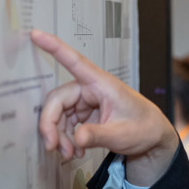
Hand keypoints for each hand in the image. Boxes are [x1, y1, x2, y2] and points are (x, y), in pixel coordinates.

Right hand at [30, 29, 178, 184]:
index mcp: (102, 84)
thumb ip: (98, 136)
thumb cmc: (143, 128)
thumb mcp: (122, 135)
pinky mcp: (83, 113)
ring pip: (58, 114)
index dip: (54, 47)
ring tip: (69, 155)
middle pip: (57, 100)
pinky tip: (75, 151)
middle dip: (51, 125)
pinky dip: (65, 138)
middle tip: (53, 147)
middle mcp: (90, 88)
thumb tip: (76, 138)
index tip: (36, 33)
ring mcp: (85, 101)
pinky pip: (64, 123)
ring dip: (58, 135)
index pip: (75, 61)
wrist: (152, 138)